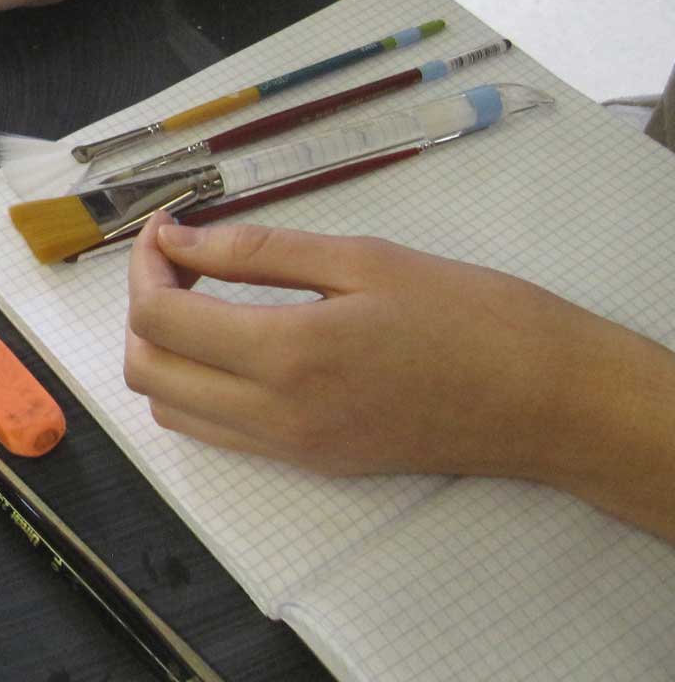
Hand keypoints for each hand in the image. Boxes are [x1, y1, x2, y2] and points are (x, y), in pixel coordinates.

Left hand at [122, 213, 619, 482]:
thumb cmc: (470, 314)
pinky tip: (231, 339)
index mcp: (288, 354)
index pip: (161, 318)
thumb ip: (255, 251)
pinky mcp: (312, 463)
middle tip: (179, 258)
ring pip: (171, 410)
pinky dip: (195, 386)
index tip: (165, 228)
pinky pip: (217, 433)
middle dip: (142, 307)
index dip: (145, 266)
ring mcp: (291, 448)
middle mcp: (276, 415)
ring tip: (201, 295)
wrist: (548, 400)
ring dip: (162, 350)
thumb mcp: (362, 259)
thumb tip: (177, 239)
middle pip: (147, 371)